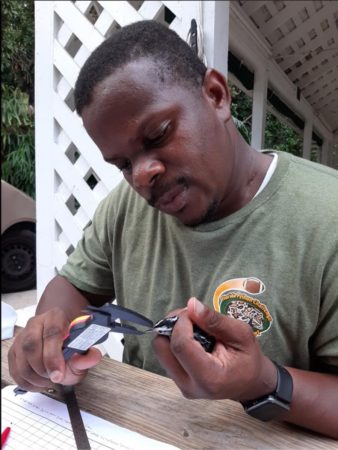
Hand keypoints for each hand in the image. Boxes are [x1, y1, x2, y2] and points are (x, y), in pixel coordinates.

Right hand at [8, 308, 102, 391]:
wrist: (58, 337)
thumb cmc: (69, 341)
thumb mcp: (83, 348)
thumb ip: (88, 354)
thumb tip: (93, 357)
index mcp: (55, 317)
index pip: (51, 334)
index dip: (54, 357)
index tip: (59, 375)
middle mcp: (35, 324)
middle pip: (31, 347)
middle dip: (43, 369)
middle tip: (55, 378)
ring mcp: (22, 338)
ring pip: (22, 363)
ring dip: (37, 378)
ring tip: (50, 379)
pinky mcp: (14, 352)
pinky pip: (16, 372)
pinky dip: (29, 383)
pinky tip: (41, 382)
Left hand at [152, 297, 276, 400]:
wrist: (250, 384)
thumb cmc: (248, 359)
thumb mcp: (242, 334)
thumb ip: (216, 320)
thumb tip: (192, 304)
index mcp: (210, 378)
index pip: (180, 345)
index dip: (182, 322)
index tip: (194, 312)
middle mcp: (190, 385)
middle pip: (161, 347)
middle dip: (172, 325)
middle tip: (191, 316)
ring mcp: (181, 385)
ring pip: (159, 350)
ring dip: (171, 331)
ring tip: (193, 326)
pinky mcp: (177, 381)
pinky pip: (165, 354)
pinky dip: (174, 340)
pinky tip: (192, 337)